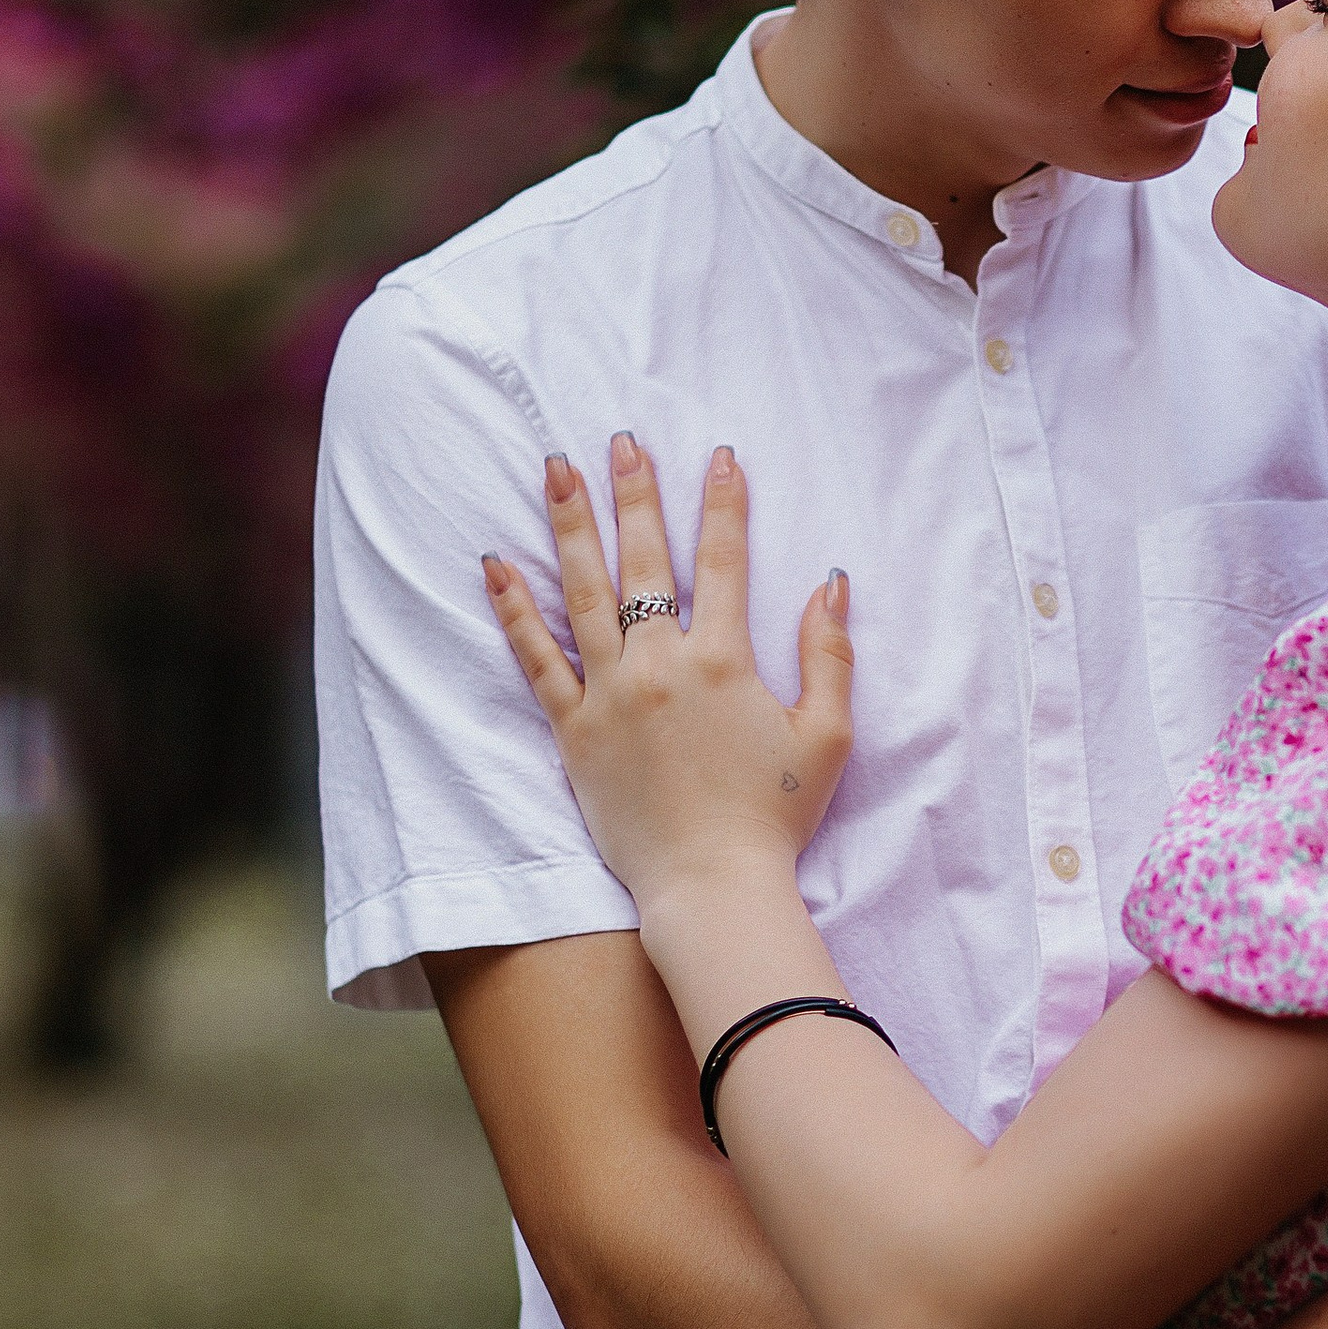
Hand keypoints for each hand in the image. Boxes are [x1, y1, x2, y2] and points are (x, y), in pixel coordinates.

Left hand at [485, 437, 852, 905]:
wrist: (711, 887)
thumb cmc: (774, 818)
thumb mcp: (827, 736)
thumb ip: (829, 654)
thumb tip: (832, 583)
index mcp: (724, 662)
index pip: (724, 562)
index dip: (723, 504)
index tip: (719, 455)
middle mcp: (661, 666)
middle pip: (644, 561)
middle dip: (634, 494)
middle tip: (620, 441)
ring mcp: (611, 695)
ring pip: (583, 593)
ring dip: (569, 526)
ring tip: (554, 469)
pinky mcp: (574, 731)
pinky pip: (537, 660)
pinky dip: (514, 611)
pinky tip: (495, 565)